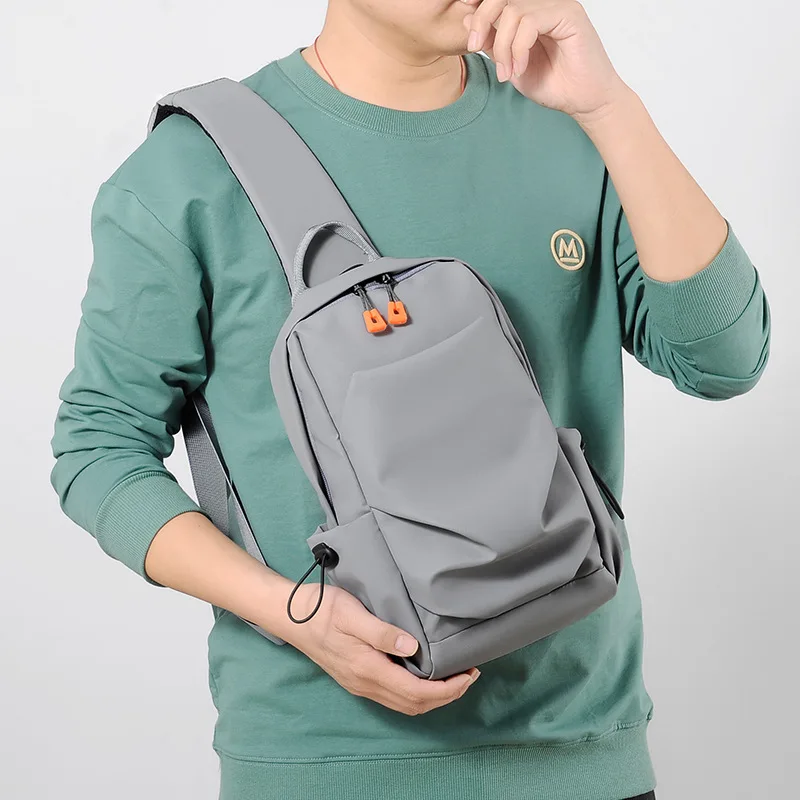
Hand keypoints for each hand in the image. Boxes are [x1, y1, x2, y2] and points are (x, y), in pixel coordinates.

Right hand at [282, 582, 480, 714]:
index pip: (417, 692)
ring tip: (453, 678)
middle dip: (446, 695)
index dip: (447, 689)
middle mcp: (365, 683)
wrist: (291, 616)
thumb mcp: (353, 614)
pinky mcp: (356, 678)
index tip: (469, 674)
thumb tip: (414, 648)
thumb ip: (383, 633)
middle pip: (414, 704)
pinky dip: (416, 693)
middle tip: (469, 675)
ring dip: (432, 697)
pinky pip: (393, 697)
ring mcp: (360, 684)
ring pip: (404, 704)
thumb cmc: (322, 609)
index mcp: (368, 669)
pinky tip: (424, 676)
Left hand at [461, 0, 630, 123]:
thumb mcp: (511, 64)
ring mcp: (557, 5)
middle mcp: (544, 2)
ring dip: (502, 47)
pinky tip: (521, 68)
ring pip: (513, 11)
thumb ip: (492, 42)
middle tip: (475, 47)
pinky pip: (530, 22)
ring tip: (507, 73)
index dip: (479, 8)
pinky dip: (518, 49)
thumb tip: (467, 18)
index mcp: (530, 11)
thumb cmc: (554, 84)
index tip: (467, 30)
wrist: (583, 102)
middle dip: (481, 21)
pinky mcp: (569, 14)